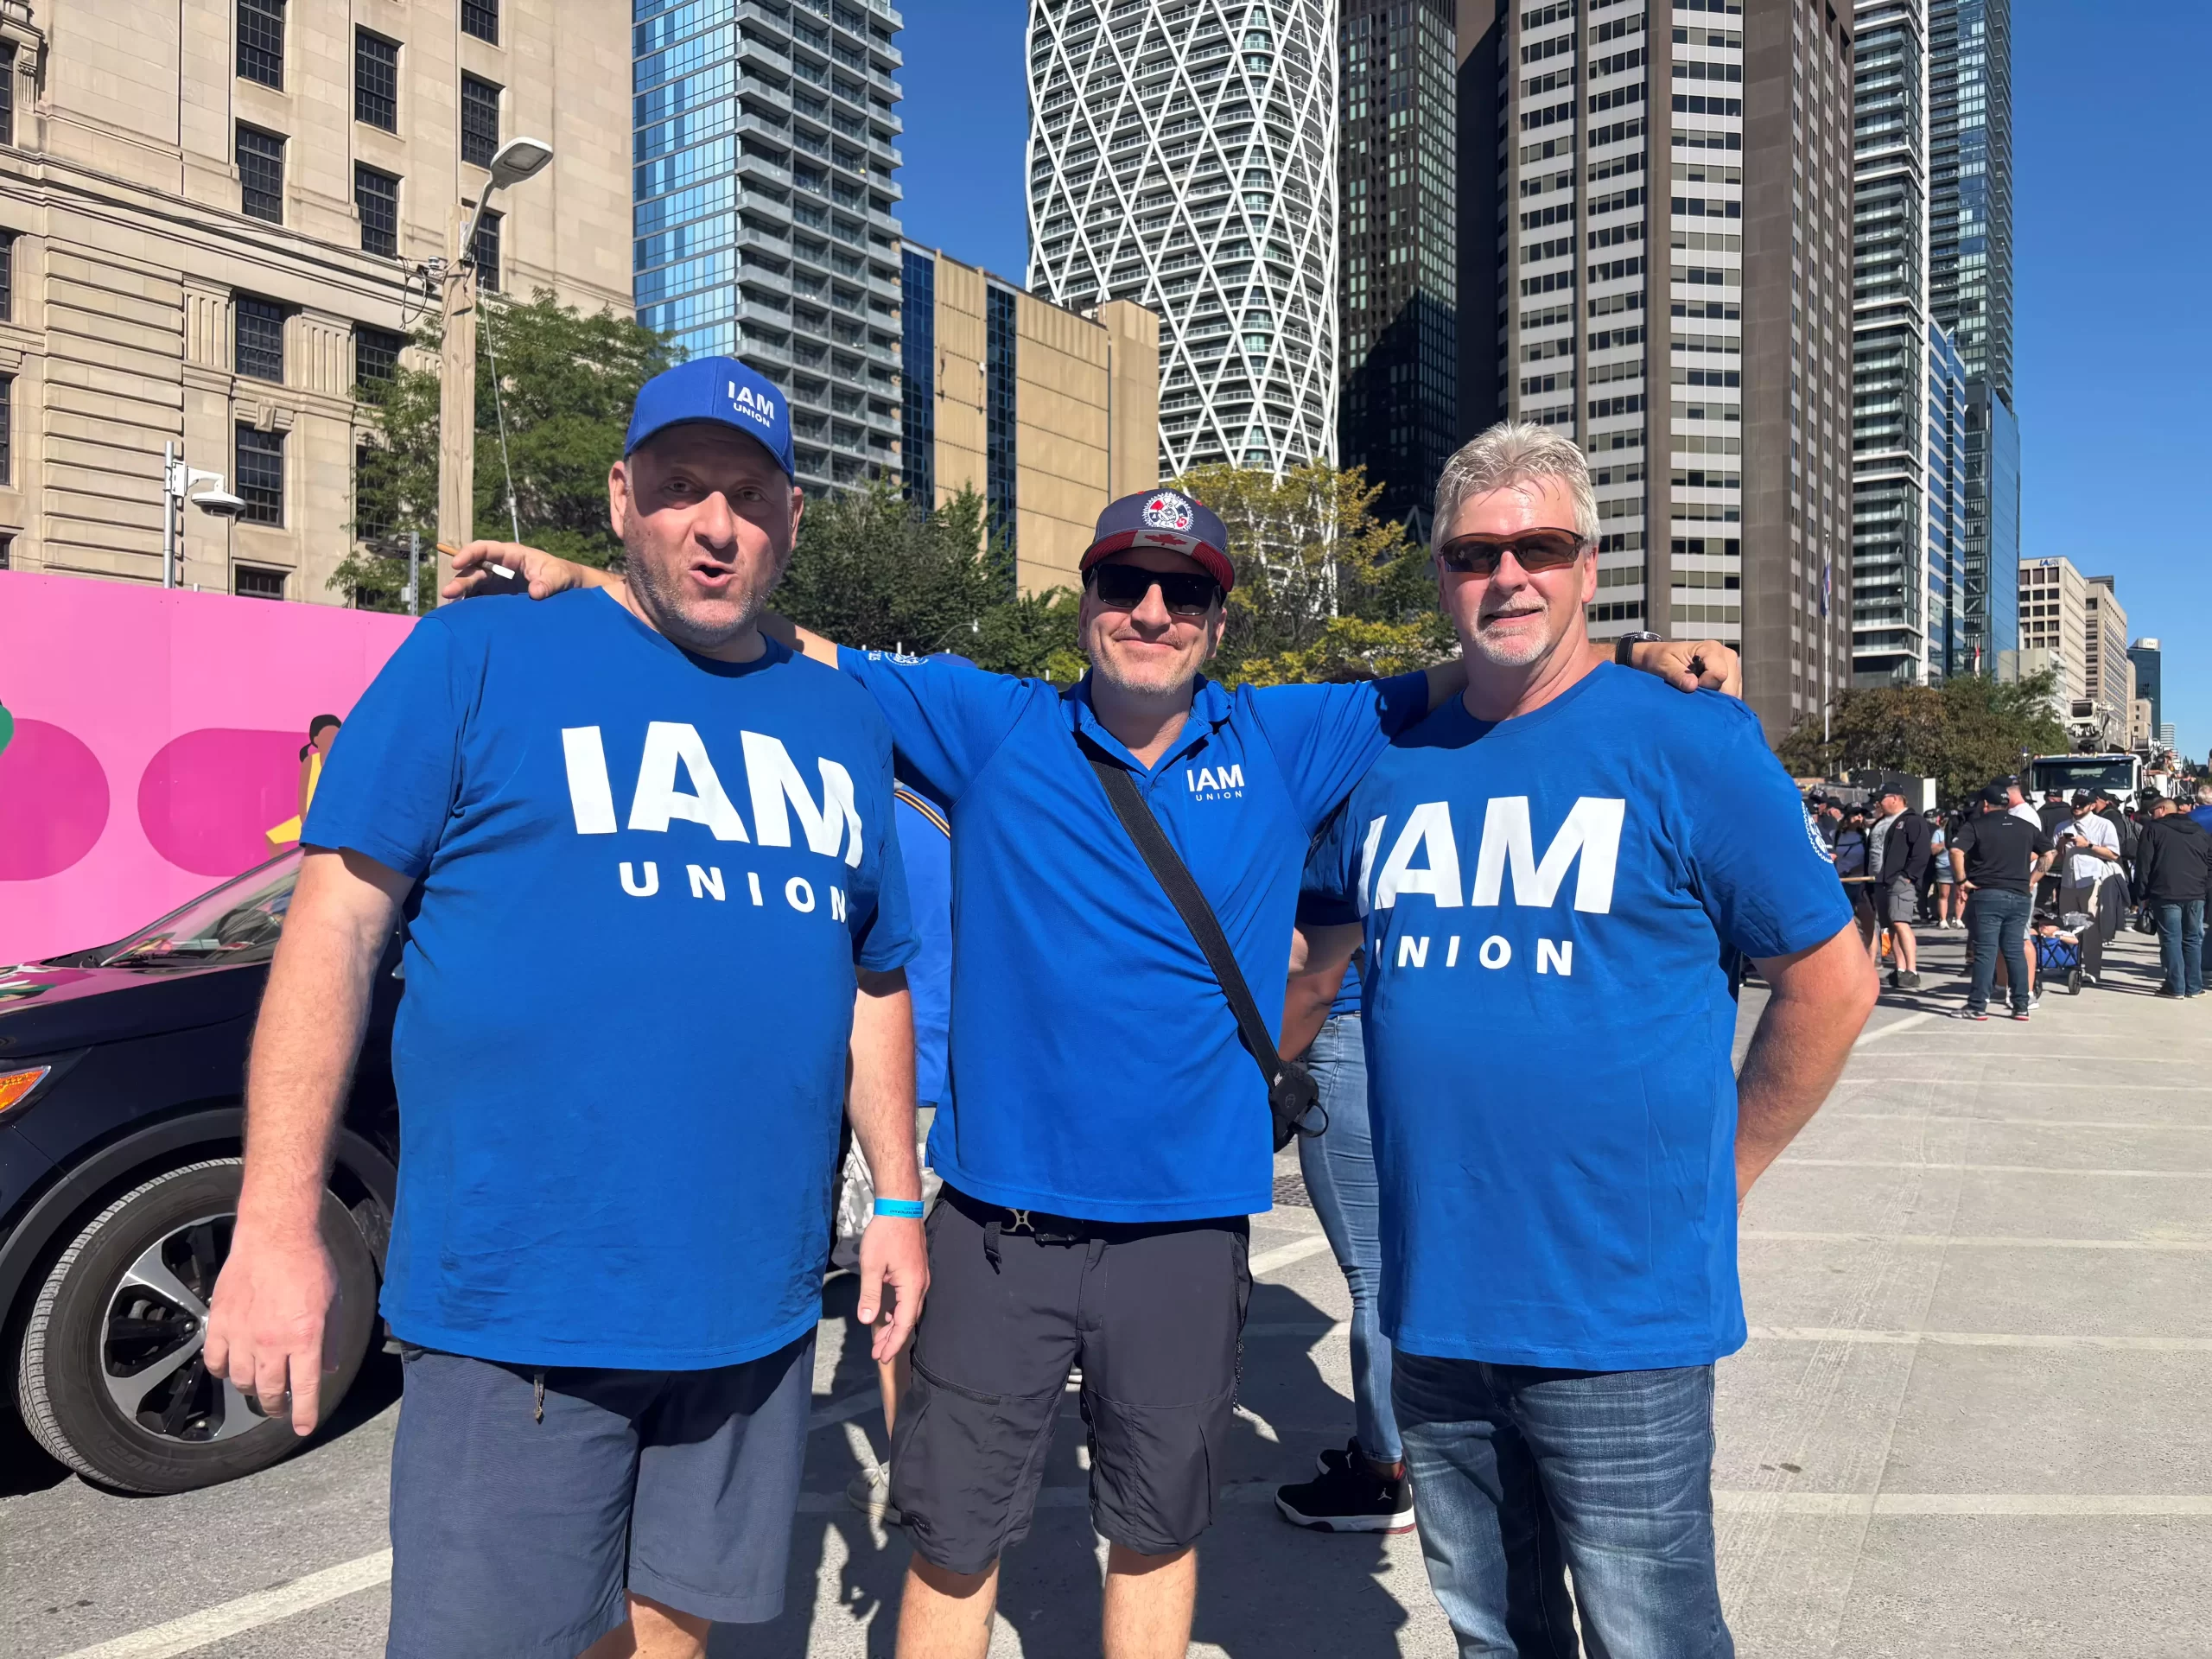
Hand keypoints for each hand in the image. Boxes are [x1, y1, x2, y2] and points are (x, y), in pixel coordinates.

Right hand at [202, 1224, 339, 1436]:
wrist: (275, 1236)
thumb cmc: (310, 1264)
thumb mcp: (336, 1302)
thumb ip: (333, 1339)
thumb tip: (328, 1368)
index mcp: (305, 1338)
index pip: (304, 1389)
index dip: (304, 1414)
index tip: (303, 1428)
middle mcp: (271, 1343)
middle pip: (269, 1392)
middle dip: (276, 1407)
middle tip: (281, 1408)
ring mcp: (242, 1335)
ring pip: (241, 1381)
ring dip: (252, 1389)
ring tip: (260, 1386)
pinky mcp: (220, 1324)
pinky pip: (216, 1361)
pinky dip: (223, 1370)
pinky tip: (232, 1368)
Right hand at [439, 540, 598, 601]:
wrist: (569, 590)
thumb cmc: (563, 576)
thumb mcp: (558, 576)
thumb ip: (548, 583)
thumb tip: (535, 593)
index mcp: (512, 555)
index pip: (485, 549)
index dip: (469, 553)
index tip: (457, 563)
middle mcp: (500, 567)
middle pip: (474, 570)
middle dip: (461, 579)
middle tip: (448, 593)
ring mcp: (497, 583)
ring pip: (474, 585)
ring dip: (461, 594)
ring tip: (450, 606)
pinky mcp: (498, 598)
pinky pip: (479, 599)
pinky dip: (469, 606)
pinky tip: (461, 616)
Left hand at [856, 1214, 927, 1363]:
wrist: (900, 1207)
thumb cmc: (885, 1234)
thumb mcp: (871, 1265)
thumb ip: (870, 1294)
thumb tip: (867, 1320)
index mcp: (912, 1286)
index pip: (903, 1323)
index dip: (893, 1343)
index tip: (882, 1358)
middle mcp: (920, 1285)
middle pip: (907, 1319)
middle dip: (892, 1338)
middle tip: (877, 1354)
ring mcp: (920, 1278)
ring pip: (908, 1310)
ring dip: (894, 1325)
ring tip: (879, 1340)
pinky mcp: (916, 1272)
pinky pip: (908, 1299)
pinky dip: (897, 1312)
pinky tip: (885, 1316)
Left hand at [1630, 638, 1742, 697]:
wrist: (1662, 657)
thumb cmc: (1661, 659)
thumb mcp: (1663, 665)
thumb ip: (1677, 675)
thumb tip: (1693, 686)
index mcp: (1711, 649)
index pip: (1719, 675)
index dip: (1705, 686)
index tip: (1690, 685)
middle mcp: (1727, 655)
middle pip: (1730, 687)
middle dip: (1713, 695)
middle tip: (1694, 691)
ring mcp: (1732, 667)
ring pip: (1733, 693)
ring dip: (1716, 698)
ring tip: (1699, 691)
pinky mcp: (1733, 678)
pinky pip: (1733, 695)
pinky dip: (1720, 699)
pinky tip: (1706, 694)